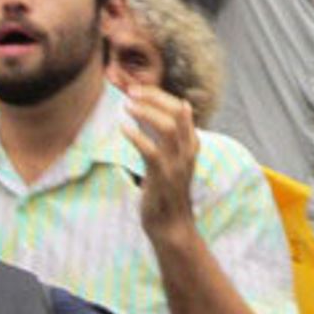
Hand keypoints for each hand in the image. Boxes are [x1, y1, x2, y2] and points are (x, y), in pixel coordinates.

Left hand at [123, 85, 199, 240]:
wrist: (172, 225)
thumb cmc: (167, 191)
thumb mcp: (172, 160)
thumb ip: (168, 137)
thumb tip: (155, 113)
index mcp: (191, 144)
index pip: (181, 109)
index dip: (160, 96)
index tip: (139, 89)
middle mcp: (188, 150)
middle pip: (176, 113)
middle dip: (154, 98)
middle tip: (131, 92)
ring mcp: (177, 163)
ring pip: (167, 128)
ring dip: (146, 113)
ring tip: (127, 106)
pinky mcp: (163, 176)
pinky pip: (151, 150)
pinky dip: (136, 136)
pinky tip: (122, 128)